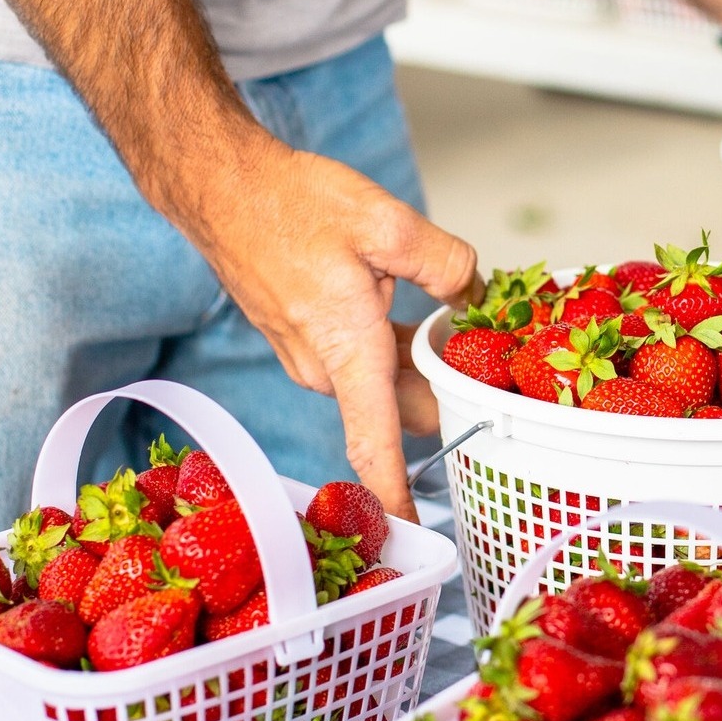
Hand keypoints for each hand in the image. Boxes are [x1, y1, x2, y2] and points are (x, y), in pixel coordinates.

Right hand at [175, 138, 479, 522]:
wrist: (221, 187)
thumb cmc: (287, 202)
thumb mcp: (385, 220)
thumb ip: (445, 264)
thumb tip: (477, 295)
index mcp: (347, 351)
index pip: (374, 445)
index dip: (397, 495)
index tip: (416, 533)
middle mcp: (325, 368)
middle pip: (400, 412)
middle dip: (445, 404)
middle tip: (500, 378)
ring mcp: (312, 358)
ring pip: (384, 385)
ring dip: (421, 372)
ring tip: (469, 340)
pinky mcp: (307, 341)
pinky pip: (364, 364)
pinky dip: (396, 354)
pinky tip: (425, 323)